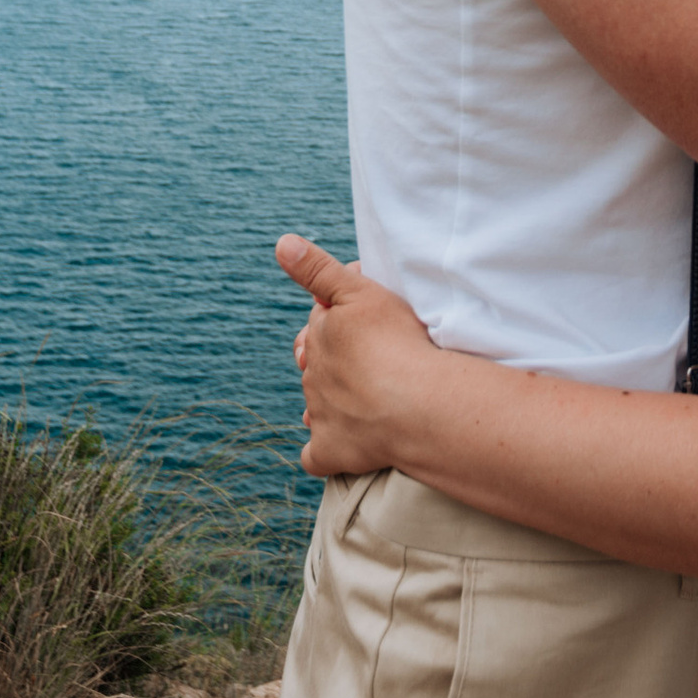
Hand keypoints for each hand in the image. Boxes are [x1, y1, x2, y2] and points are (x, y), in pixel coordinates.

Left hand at [275, 234, 439, 477]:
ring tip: (371, 396)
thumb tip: (281, 243)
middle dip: (337, 358)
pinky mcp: (330, 450)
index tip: (370, 323)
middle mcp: (313, 374)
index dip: (344, 318)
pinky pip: (315, 455)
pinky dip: (324, 449)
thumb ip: (319, 269)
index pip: (322, 320)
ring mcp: (320, 414)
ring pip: (316, 403)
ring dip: (333, 399)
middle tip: (374, 358)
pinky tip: (340, 443)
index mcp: (320, 334)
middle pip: (318, 361)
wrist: (417, 405)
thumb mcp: (360, 292)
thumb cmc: (397, 343)